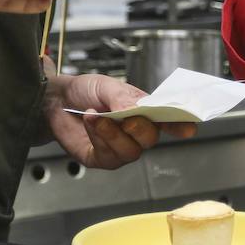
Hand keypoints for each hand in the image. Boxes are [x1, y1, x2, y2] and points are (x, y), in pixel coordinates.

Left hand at [42, 72, 195, 168]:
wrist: (55, 100)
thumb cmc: (85, 91)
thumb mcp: (106, 85)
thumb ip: (122, 97)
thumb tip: (135, 110)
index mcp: (144, 111)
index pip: (169, 121)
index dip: (181, 125)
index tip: (189, 128)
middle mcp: (136, 132)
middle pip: (150, 139)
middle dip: (139, 129)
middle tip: (124, 118)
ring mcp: (120, 148)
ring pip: (130, 152)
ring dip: (112, 133)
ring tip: (95, 116)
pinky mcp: (101, 159)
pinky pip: (108, 157)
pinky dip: (99, 138)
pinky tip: (89, 122)